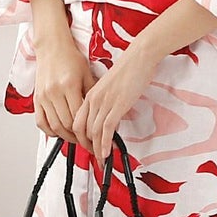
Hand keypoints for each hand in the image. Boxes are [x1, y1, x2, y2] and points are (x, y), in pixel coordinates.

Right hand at [33, 32, 95, 150]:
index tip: (95, 136)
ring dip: (65, 137)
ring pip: (54, 126)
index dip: (87, 131)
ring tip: (75, 139)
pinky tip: (59, 132)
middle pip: (66, 125)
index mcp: (69, 85)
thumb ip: (92, 95)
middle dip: (78, 137)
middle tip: (87, 142)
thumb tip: (102, 114)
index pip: (79, 117)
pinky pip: (41, 122)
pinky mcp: (36, 99)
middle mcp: (54, 92)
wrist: (52, 47)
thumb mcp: (87, 74)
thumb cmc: (71, 59)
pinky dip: (50, 131)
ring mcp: (43, 96)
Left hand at [72, 46, 157, 163]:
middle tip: (95, 155)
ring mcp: (103, 103)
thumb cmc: (129, 69)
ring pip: (92, 132)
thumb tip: (110, 118)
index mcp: (90, 94)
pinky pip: (105, 130)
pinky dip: (105, 144)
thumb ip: (106, 102)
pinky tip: (107, 153)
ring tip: (102, 159)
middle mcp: (93, 99)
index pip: (77, 121)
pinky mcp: (116, 106)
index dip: (79, 137)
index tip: (88, 146)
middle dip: (86, 146)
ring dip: (96, 149)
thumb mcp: (111, 88)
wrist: (139, 57)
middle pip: (80, 129)